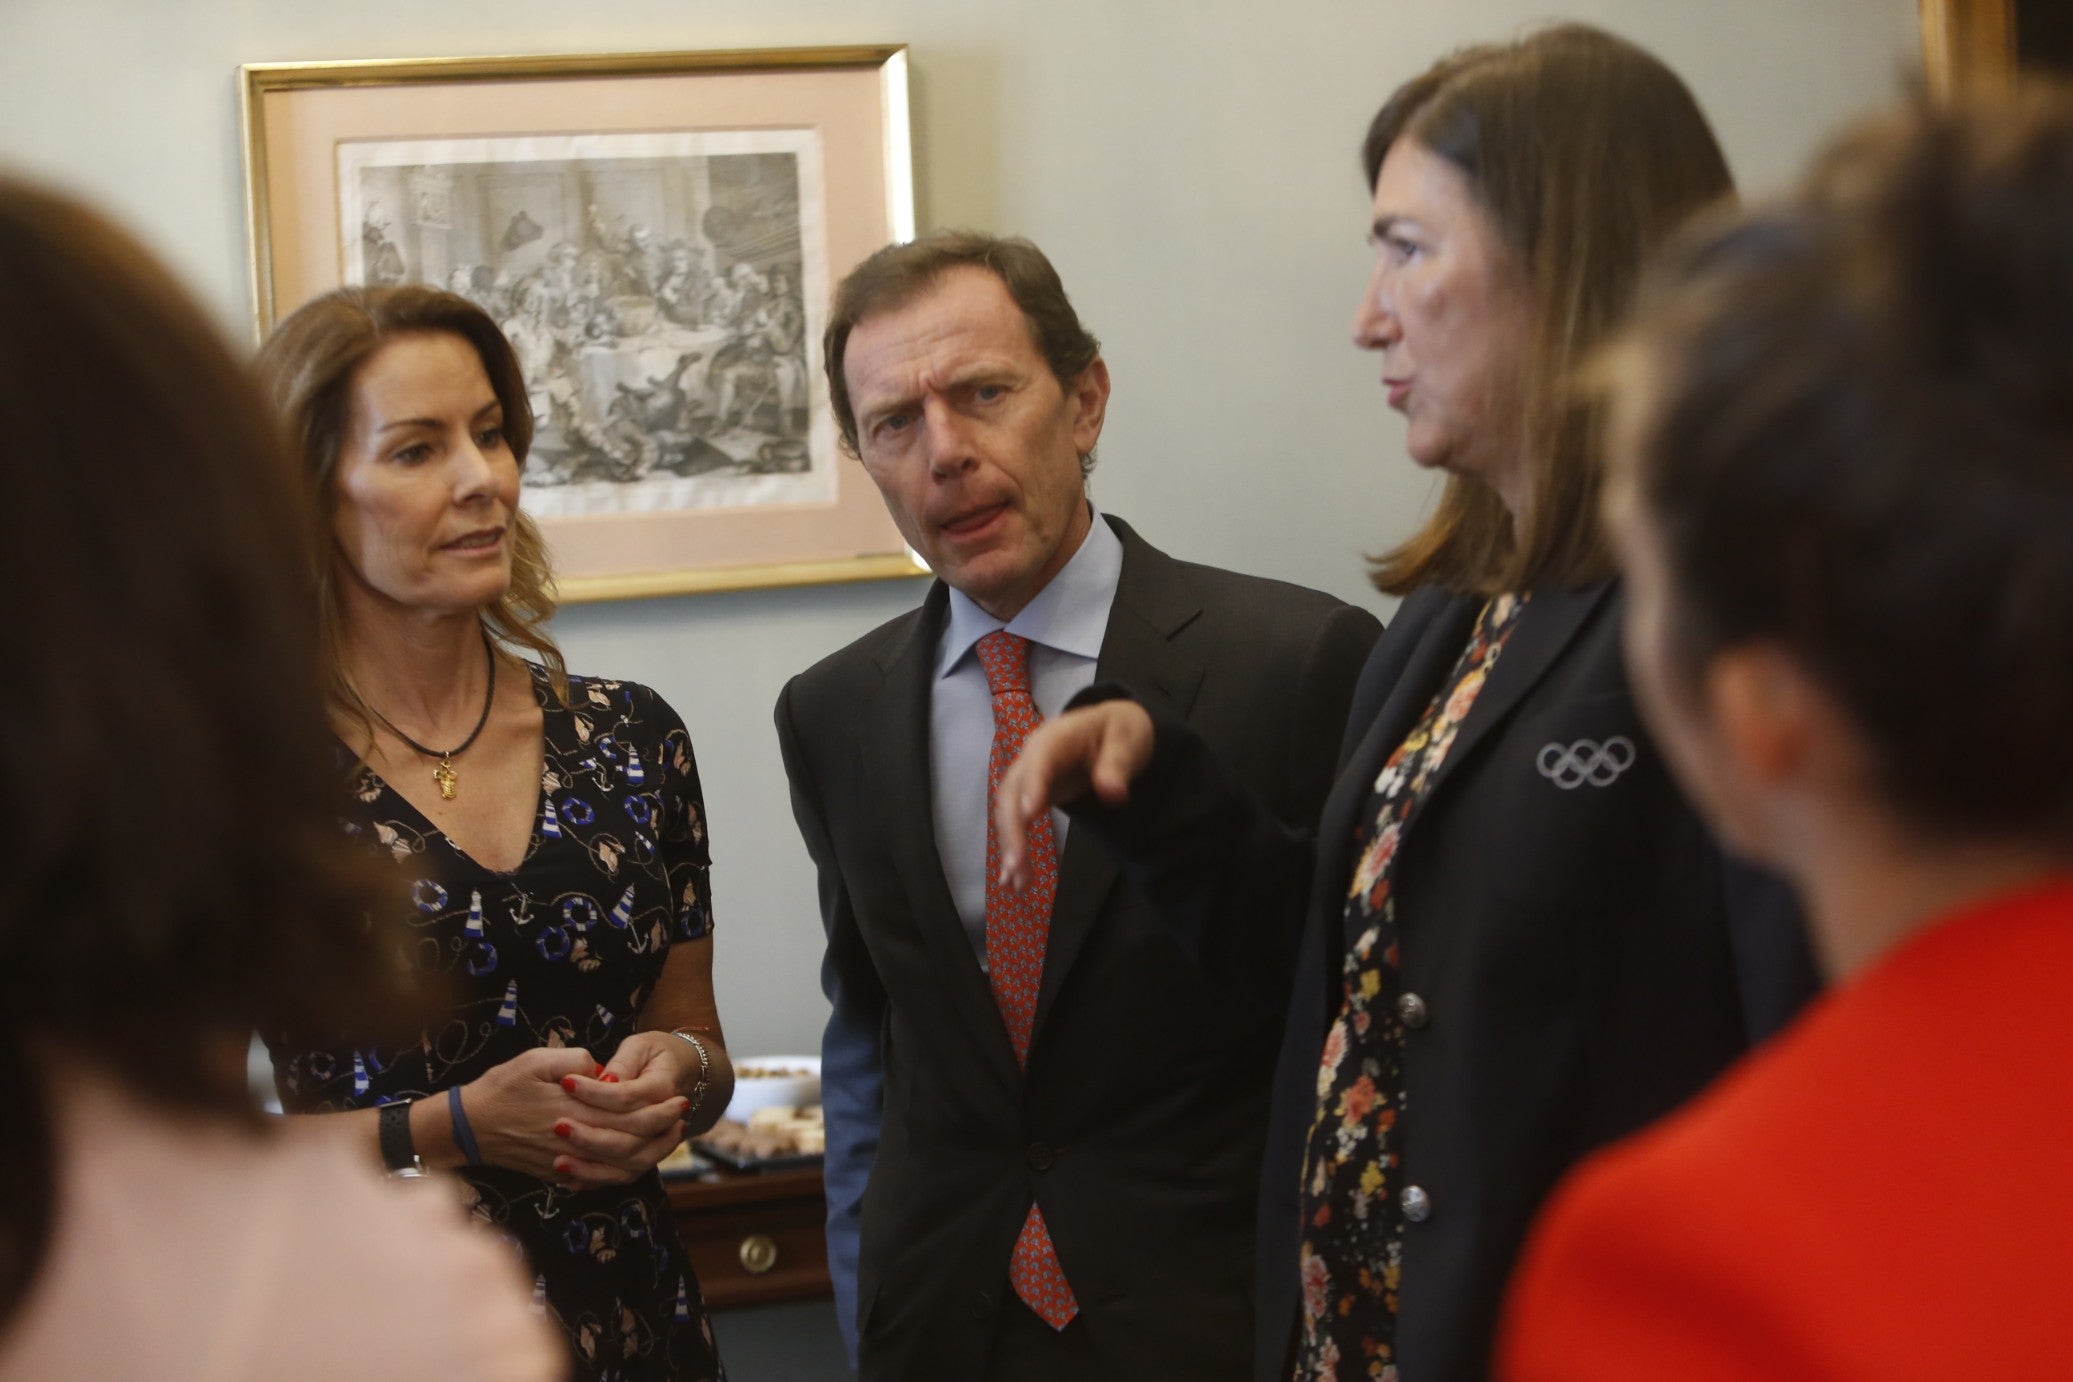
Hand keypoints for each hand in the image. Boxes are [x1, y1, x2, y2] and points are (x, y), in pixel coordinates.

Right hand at [463, 1046, 683, 1187]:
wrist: (467, 1128)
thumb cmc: (501, 1088)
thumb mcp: (535, 1059)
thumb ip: (573, 1059)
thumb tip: (602, 1069)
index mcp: (573, 1110)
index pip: (627, 1115)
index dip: (658, 1108)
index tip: (678, 1097)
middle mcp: (574, 1142)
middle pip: (631, 1143)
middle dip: (662, 1130)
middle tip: (683, 1115)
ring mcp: (567, 1163)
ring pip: (620, 1168)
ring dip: (651, 1154)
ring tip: (670, 1137)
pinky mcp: (559, 1175)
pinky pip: (600, 1181)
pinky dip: (624, 1173)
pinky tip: (639, 1159)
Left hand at [554, 1031, 699, 1184]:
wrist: (680, 1070)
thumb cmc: (654, 1053)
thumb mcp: (640, 1046)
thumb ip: (623, 1062)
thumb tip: (604, 1079)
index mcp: (663, 1088)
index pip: (627, 1097)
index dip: (596, 1093)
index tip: (566, 1083)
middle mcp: (665, 1122)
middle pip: (629, 1140)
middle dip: (591, 1136)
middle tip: (558, 1125)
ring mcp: (656, 1142)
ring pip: (628, 1165)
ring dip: (592, 1167)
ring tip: (559, 1162)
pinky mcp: (644, 1155)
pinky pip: (623, 1175)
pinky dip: (597, 1179)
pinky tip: (570, 1177)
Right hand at [994, 700, 1153, 890]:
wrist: (1110, 730)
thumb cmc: (1118, 731)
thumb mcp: (1127, 740)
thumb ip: (1117, 764)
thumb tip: (1113, 793)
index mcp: (1055, 737)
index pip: (1040, 759)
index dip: (1033, 784)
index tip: (1030, 813)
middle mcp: (1032, 757)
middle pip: (1012, 791)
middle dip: (1013, 829)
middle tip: (1018, 865)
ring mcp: (1028, 777)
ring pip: (1009, 812)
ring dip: (1010, 846)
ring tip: (1015, 882)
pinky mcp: (1031, 796)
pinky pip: (1016, 822)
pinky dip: (1013, 848)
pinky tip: (1012, 880)